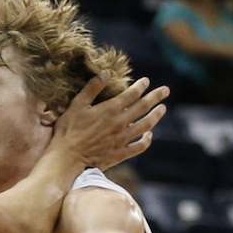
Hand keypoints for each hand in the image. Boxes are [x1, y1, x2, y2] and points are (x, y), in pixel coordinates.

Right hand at [53, 75, 168, 170]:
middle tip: (165, 90)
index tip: (146, 81)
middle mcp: (120, 123)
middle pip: (143, 107)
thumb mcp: (76, 106)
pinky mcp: (120, 153)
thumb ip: (91, 89)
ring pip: (146, 125)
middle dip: (156, 97)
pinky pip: (139, 146)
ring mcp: (122, 139)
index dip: (141, 86)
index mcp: (111, 109)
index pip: (132, 94)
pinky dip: (147, 140)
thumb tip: (105, 73)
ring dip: (156, 115)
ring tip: (162, 109)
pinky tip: (150, 135)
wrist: (67, 160)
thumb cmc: (68, 132)